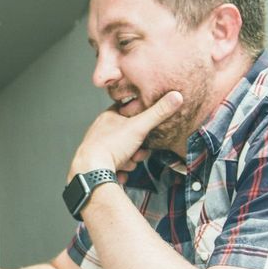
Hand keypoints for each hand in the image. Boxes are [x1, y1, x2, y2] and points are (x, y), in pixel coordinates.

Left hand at [68, 91, 182, 178]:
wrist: (92, 171)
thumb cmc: (110, 146)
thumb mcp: (139, 126)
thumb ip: (158, 113)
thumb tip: (176, 96)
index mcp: (108, 117)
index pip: (128, 112)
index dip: (141, 121)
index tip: (146, 128)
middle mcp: (101, 131)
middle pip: (129, 137)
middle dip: (138, 148)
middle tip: (137, 151)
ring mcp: (99, 148)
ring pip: (124, 153)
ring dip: (130, 161)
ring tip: (126, 162)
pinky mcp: (98, 164)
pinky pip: (116, 167)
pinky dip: (121, 171)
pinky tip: (119, 172)